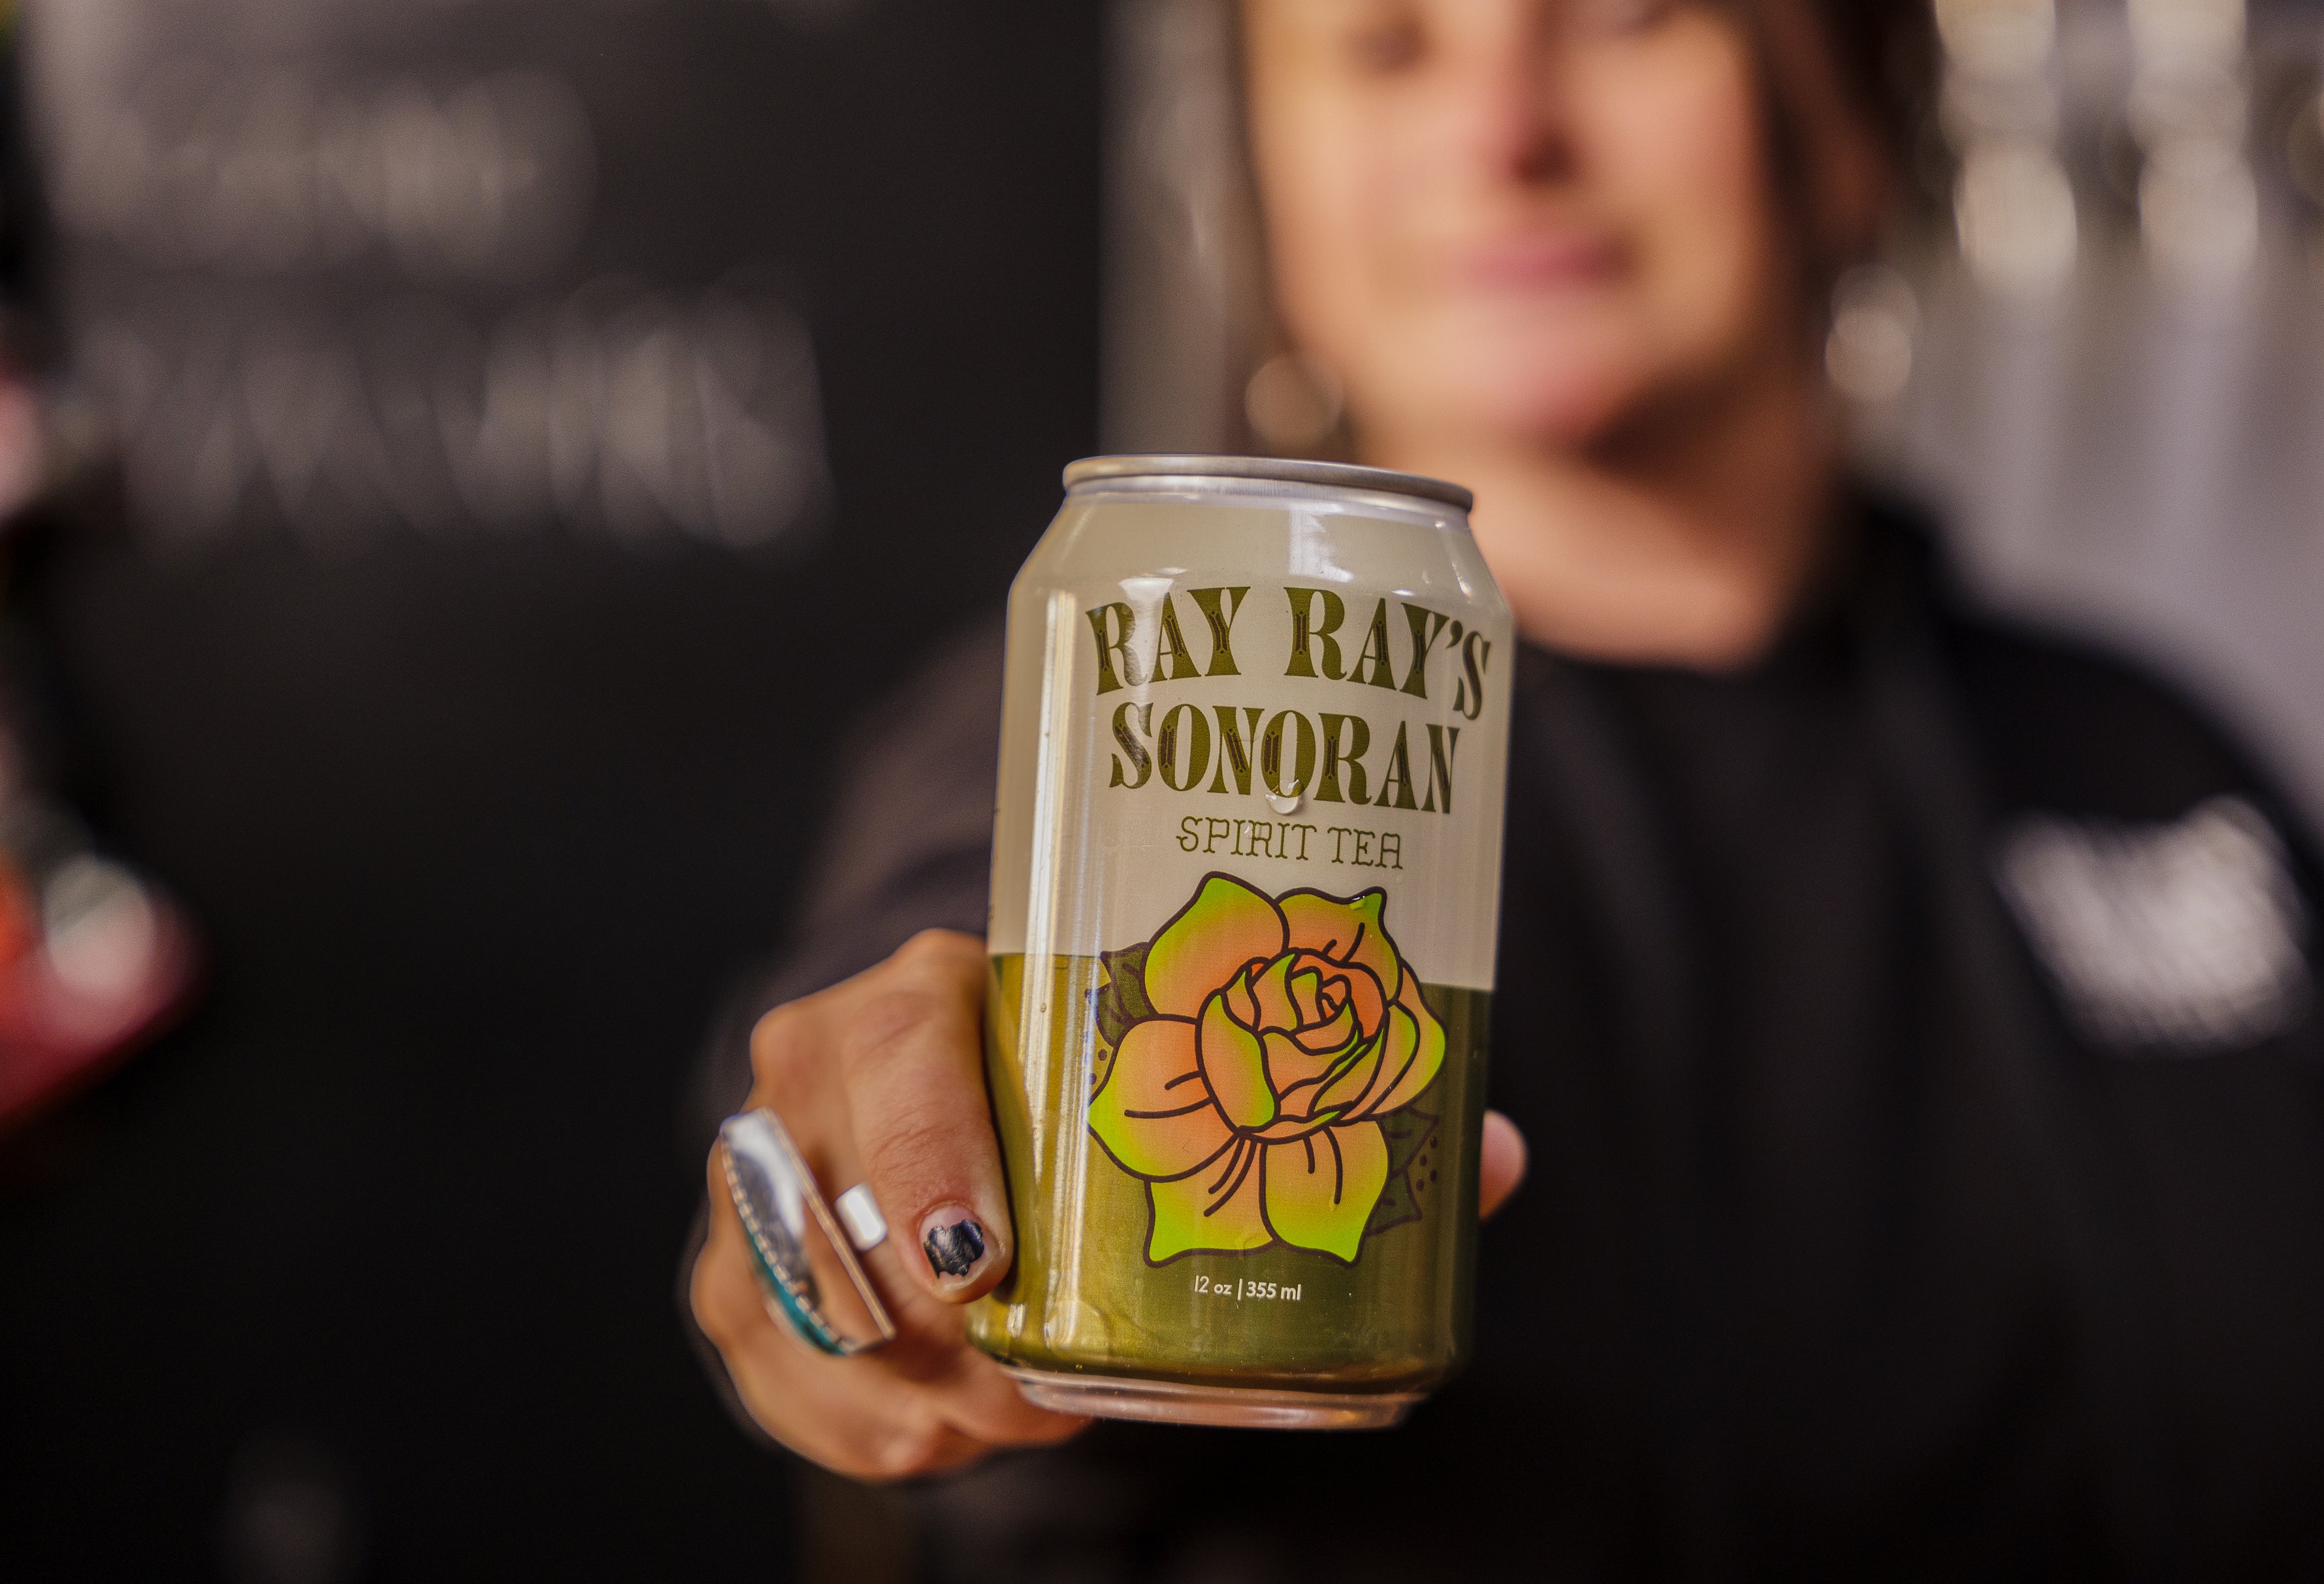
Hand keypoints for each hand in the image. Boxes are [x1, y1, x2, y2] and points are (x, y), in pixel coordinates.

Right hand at [690, 928, 1529, 1481]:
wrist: (937, 1093)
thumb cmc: (1078, 1076)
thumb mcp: (1163, 1064)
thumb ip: (1324, 1111)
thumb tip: (1492, 1159)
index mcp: (920, 989)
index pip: (896, 1050)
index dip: (933, 1157)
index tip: (993, 1266)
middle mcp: (813, 1073)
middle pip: (838, 1211)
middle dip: (946, 1333)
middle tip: (1042, 1390)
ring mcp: (754, 1182)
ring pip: (798, 1316)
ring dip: (914, 1396)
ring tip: (1014, 1417)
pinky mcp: (734, 1278)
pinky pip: (776, 1384)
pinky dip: (868, 1431)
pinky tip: (952, 1432)